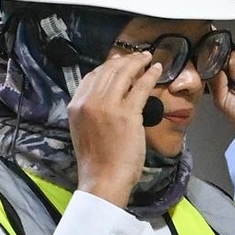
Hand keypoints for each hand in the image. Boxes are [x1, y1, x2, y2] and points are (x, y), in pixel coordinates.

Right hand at [68, 47, 158, 206]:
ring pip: (124, 74)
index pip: (92, 76)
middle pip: (108, 71)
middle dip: (125, 60)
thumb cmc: (97, 161)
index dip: (108, 66)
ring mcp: (108, 106)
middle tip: (138, 56)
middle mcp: (89, 101)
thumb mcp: (84, 129)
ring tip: (148, 58)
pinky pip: (140, 87)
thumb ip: (91, 111)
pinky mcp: (127, 113)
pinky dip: (150, 75)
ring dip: (138, 62)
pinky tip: (158, 70)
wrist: (103, 178)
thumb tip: (107, 97)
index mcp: (76, 105)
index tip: (120, 62)